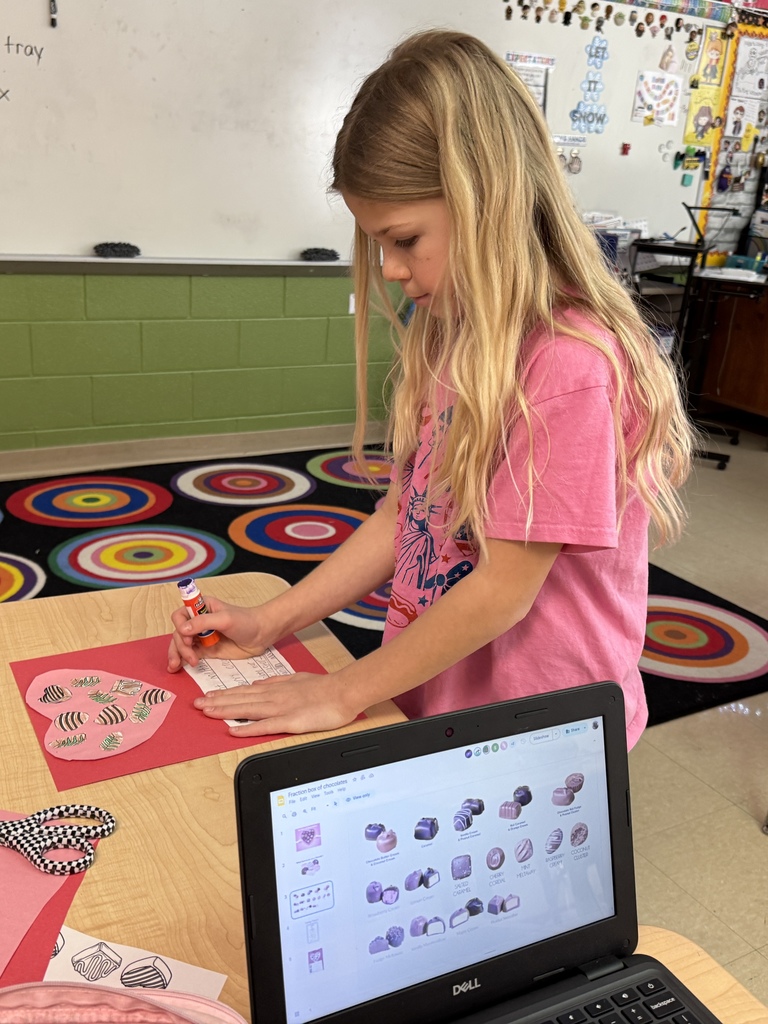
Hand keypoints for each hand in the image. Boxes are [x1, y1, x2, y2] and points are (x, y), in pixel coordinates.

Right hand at [167, 595, 279, 671]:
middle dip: (179, 645)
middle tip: (190, 657)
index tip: (188, 638)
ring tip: (177, 666)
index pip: (180, 615)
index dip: (180, 627)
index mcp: (201, 608)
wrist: (261, 635)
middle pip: (178, 632)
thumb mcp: (225, 619)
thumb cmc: (246, 621)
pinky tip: (177, 667)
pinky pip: (189, 654)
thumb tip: (182, 630)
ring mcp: (201, 637)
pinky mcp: (206, 650)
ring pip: (181, 644)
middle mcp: (198, 622)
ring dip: (177, 654)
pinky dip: (181, 660)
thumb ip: (203, 622)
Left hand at [192, 672, 358, 735]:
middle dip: (216, 702)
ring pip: (247, 710)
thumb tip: (258, 685)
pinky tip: (232, 730)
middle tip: (195, 705)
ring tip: (205, 712)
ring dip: (225, 711)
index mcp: (275, 688)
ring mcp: (280, 709)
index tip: (206, 696)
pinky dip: (247, 728)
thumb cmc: (323, 687)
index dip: (223, 695)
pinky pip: (265, 726)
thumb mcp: (296, 679)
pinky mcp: (290, 721)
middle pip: (240, 700)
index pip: (243, 692)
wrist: (343, 691)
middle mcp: (273, 697)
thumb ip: (276, 682)